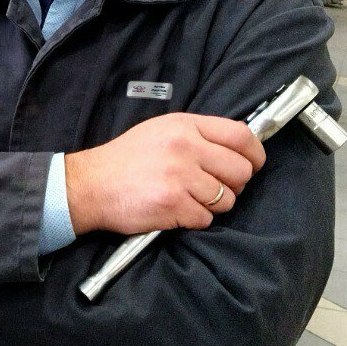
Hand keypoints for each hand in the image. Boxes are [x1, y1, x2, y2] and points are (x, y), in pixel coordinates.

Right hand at [65, 113, 264, 235]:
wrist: (91, 184)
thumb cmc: (127, 159)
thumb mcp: (161, 131)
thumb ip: (197, 134)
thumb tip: (237, 147)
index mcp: (185, 126)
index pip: (241, 135)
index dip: (255, 153)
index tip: (253, 164)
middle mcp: (185, 147)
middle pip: (240, 170)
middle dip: (234, 184)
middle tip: (215, 188)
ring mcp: (180, 177)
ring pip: (226, 199)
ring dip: (213, 205)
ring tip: (190, 200)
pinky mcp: (173, 205)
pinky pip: (205, 219)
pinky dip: (194, 220)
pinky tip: (176, 211)